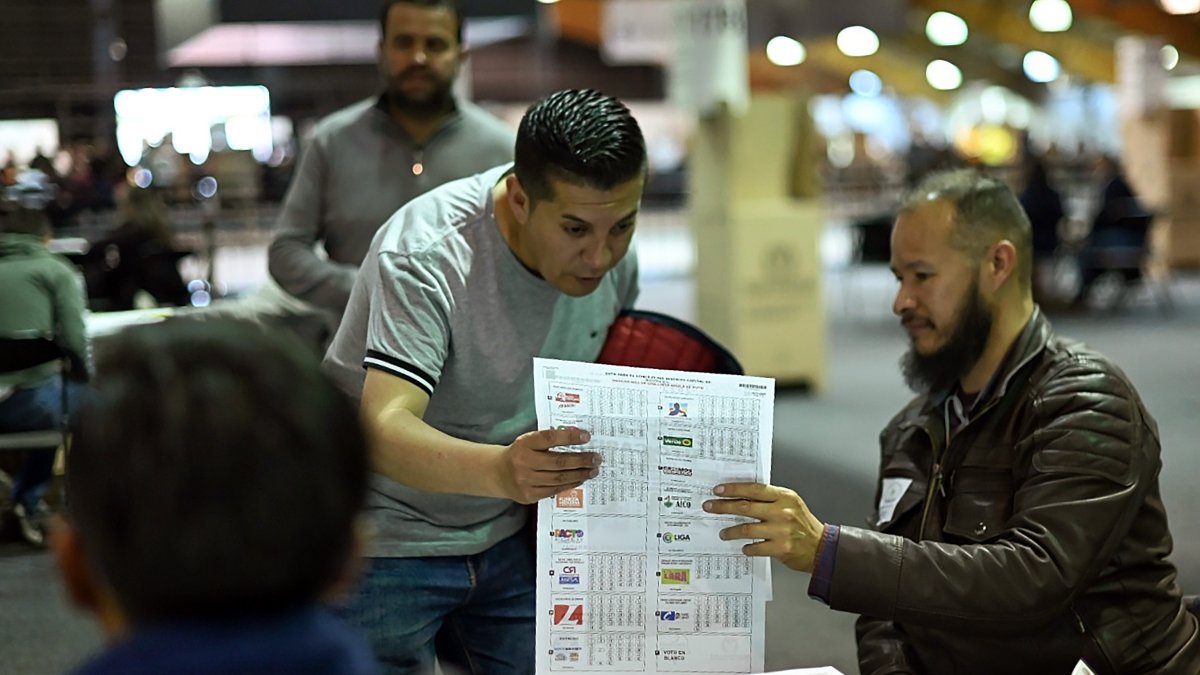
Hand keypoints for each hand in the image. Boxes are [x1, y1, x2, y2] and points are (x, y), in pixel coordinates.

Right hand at [498, 427, 600, 503]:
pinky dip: (570, 484)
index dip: (570, 437)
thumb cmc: (520, 454)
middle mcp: (524, 462)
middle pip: (559, 461)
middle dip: (581, 460)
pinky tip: (580, 479)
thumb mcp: (528, 441)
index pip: (550, 438)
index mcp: (524, 444)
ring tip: (592, 470)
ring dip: (580, 474)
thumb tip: (579, 439)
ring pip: (559, 478)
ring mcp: (526, 481)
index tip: (587, 436)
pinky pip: (555, 489)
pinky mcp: (529, 495)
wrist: (497, 473)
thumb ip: (549, 440)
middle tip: (596, 458)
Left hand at [703, 483, 825, 572]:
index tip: (718, 490)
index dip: (734, 489)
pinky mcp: (781, 548)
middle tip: (710, 507)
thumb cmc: (803, 525)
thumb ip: (770, 499)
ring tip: (723, 533)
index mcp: (785, 497)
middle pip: (746, 506)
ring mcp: (782, 530)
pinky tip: (743, 548)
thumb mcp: (791, 504)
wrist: (822, 547)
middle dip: (723, 506)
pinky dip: (747, 548)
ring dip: (731, 531)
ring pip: (747, 528)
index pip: (754, 489)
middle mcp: (783, 511)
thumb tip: (741, 496)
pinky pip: (755, 547)